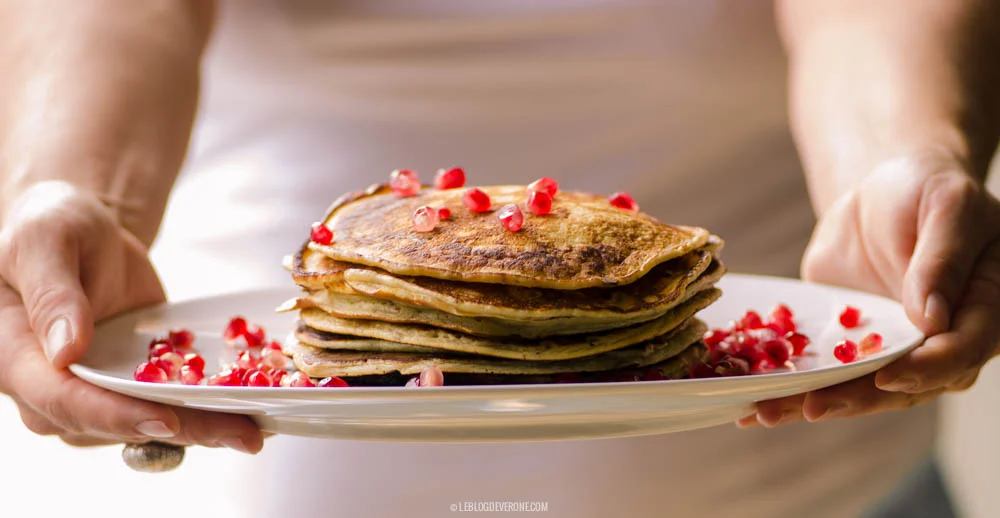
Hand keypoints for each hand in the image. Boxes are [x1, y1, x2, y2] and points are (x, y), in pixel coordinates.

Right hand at [0, 181, 262, 451]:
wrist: (85, 234)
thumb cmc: (53, 226)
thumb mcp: (46, 240)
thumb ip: (54, 293)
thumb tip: (67, 353)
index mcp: (15, 357)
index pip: (63, 400)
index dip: (117, 415)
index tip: (166, 421)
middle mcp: (51, 389)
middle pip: (112, 425)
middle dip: (179, 431)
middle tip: (241, 435)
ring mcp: (94, 392)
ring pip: (145, 426)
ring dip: (201, 430)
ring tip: (254, 431)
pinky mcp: (131, 386)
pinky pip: (166, 407)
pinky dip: (206, 413)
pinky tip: (249, 415)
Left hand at [739, 152, 999, 426]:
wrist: (882, 192)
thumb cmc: (925, 190)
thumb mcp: (945, 206)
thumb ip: (943, 258)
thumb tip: (931, 318)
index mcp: (986, 310)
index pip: (961, 351)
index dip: (925, 368)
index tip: (887, 375)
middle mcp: (944, 344)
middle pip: (906, 385)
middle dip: (857, 398)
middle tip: (813, 407)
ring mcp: (897, 352)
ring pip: (861, 389)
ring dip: (814, 404)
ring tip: (766, 413)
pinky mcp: (854, 350)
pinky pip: (827, 375)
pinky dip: (790, 391)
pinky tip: (752, 405)